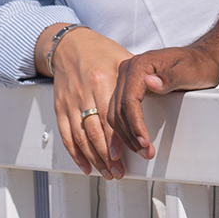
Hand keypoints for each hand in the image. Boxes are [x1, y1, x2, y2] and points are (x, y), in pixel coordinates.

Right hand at [50, 28, 133, 179]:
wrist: (70, 45)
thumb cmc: (100, 51)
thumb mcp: (123, 57)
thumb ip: (139, 75)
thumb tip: (158, 86)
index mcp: (102, 79)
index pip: (113, 115)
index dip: (123, 135)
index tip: (135, 150)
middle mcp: (84, 91)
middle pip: (96, 131)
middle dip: (110, 155)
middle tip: (121, 171)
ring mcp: (70, 101)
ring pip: (81, 137)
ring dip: (95, 159)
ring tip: (109, 172)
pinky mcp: (60, 107)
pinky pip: (66, 135)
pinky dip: (76, 153)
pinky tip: (86, 165)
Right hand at [108, 44, 218, 159]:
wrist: (202, 59)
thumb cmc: (197, 64)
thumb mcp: (188, 71)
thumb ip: (170, 77)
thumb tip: (150, 82)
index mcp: (140, 64)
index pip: (129, 99)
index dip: (135, 123)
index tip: (144, 140)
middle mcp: (129, 70)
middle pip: (119, 109)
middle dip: (131, 134)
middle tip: (145, 151)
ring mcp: (127, 79)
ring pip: (116, 113)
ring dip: (126, 135)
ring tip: (142, 150)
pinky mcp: (129, 88)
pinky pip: (119, 111)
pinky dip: (125, 128)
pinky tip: (132, 141)